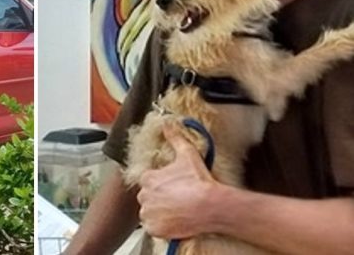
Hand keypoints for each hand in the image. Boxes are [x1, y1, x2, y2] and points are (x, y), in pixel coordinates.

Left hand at [137, 121, 217, 238]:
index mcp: (149, 178)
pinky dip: (161, 227)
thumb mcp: (187, 155)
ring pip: (149, 212)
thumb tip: (168, 124)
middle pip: (147, 197)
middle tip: (176, 198)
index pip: (147, 180)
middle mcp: (145, 196)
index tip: (171, 186)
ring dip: (158, 212)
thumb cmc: (199, 182)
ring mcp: (149, 214)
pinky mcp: (155, 229)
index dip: (160, 183)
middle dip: (158, 197)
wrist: (210, 206)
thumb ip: (175, 138)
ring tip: (176, 210)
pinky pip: (153, 228)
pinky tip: (174, 221)